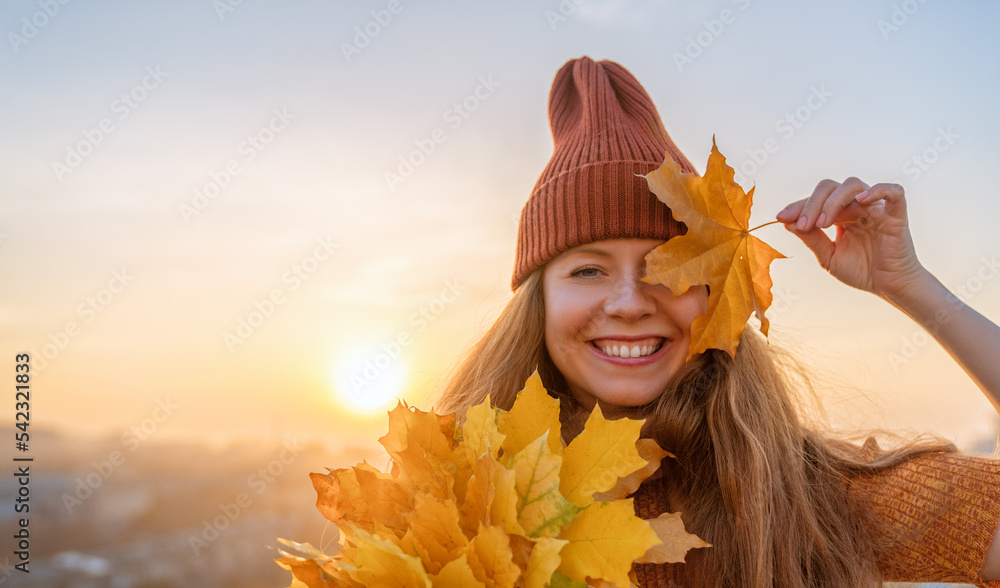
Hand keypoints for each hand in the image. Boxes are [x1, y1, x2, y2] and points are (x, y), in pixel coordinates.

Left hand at [775, 177, 926, 300]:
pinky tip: (860, 200)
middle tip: (803, 224)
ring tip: (823, 223)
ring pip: (852, 185)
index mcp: (841, 214)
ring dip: (833, 201)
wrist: (888, 286)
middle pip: (830, 188)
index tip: (781, 217)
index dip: (798, 206)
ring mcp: (876, 208)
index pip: (817, 200)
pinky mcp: (896, 214)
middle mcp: (857, 206)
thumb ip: (811, 238)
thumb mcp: (828, 256)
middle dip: (811, 204)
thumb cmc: (861, 271)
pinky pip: (893, 190)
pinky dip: (877, 190)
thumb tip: (787, 222)